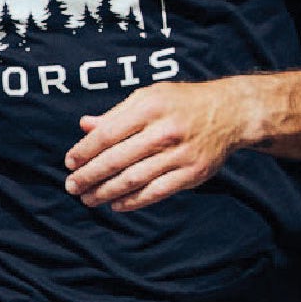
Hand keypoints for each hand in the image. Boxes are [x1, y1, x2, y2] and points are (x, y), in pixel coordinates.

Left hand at [63, 79, 267, 211]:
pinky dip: (133, 201)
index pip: (107, 133)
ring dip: (106, 192)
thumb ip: (117, 113)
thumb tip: (84, 126)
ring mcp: (180, 154)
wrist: (231, 112)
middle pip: (116, 159)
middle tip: (72, 186)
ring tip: (88, 199)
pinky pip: (156, 192)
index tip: (70, 163)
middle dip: (89, 176)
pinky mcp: (192, 173)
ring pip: (133, 179)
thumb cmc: (181, 103)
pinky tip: (116, 204)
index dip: (85, 151)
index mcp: (150, 107)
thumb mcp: (149, 97)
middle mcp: (164, 130)